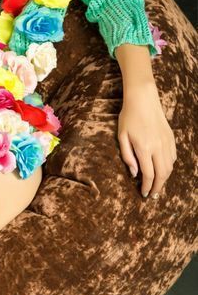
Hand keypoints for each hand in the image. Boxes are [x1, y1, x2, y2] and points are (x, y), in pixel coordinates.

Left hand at [118, 82, 176, 199]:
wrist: (143, 99)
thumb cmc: (128, 117)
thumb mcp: (121, 136)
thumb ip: (127, 156)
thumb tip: (134, 173)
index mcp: (144, 148)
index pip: (148, 174)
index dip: (146, 187)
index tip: (143, 194)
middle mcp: (158, 147)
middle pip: (162, 175)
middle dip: (158, 188)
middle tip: (152, 195)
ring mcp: (166, 142)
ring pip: (169, 167)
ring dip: (165, 179)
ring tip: (158, 185)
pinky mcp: (171, 138)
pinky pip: (173, 157)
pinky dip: (169, 166)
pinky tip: (162, 169)